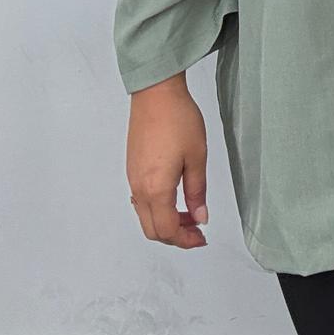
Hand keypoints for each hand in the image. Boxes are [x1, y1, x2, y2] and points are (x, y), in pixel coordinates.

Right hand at [126, 77, 209, 248]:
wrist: (156, 93)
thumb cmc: (178, 120)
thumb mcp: (197, 157)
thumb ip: (197, 192)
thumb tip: (200, 217)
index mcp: (156, 189)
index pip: (167, 230)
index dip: (186, 240)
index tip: (202, 238)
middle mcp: (139, 188)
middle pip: (152, 230)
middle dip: (175, 236)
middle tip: (197, 229)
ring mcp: (132, 178)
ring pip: (145, 217)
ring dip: (166, 222)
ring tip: (189, 212)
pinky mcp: (131, 168)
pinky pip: (140, 202)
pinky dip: (157, 209)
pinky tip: (174, 197)